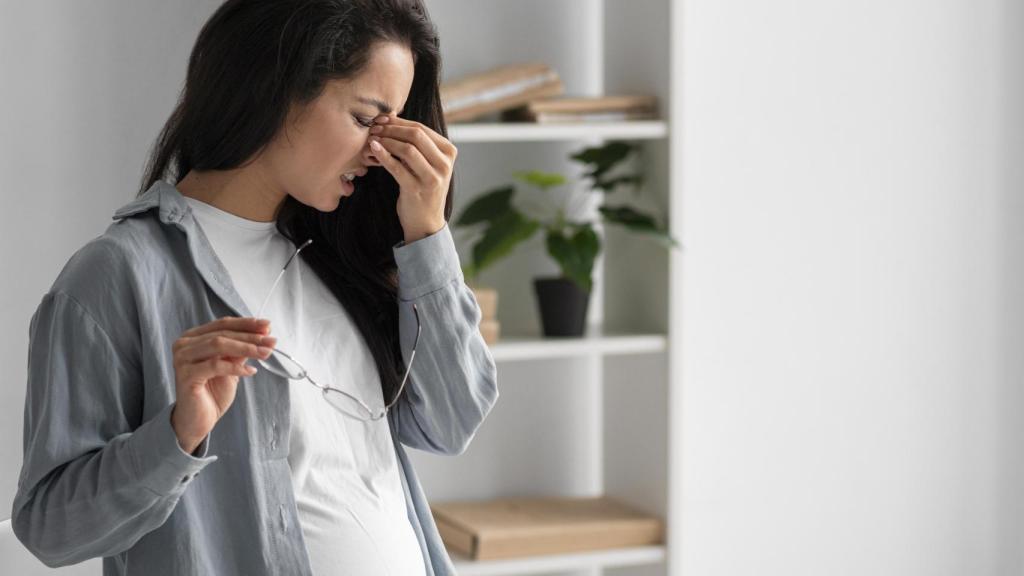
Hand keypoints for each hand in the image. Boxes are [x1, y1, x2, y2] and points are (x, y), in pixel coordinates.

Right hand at [170, 317, 275, 453]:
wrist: (197, 420)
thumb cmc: (213, 392)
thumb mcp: (231, 366)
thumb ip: (241, 350)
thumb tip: (263, 334)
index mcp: (193, 337)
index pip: (223, 324)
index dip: (246, 324)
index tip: (267, 326)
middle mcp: (184, 344)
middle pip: (223, 334)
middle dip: (250, 337)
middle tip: (271, 341)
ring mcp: (182, 359)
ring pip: (219, 345)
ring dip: (246, 348)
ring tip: (265, 353)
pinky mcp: (185, 375)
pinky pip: (215, 366)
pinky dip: (236, 368)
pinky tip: (251, 371)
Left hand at [368, 115, 456, 242]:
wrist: (426, 222)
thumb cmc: (423, 188)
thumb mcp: (427, 164)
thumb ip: (416, 143)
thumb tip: (392, 116)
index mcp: (449, 152)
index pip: (422, 128)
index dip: (399, 122)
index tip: (381, 119)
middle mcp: (444, 164)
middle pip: (416, 135)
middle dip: (392, 129)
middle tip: (374, 128)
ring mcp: (432, 178)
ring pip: (407, 149)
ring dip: (386, 141)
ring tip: (372, 139)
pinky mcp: (417, 189)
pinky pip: (397, 167)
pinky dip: (383, 156)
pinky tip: (374, 149)